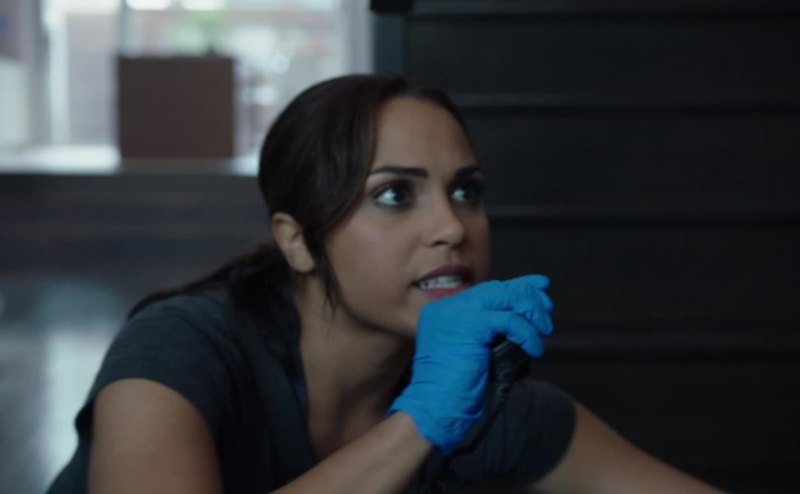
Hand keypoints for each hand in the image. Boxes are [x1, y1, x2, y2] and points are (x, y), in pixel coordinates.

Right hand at [389, 274, 552, 454]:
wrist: (435, 407)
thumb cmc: (453, 390)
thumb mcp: (469, 351)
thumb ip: (486, 332)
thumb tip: (520, 320)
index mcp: (443, 310)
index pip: (485, 290)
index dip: (515, 286)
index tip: (539, 289)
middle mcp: (447, 306)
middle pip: (498, 289)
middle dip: (529, 294)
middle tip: (548, 308)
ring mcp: (457, 312)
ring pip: (507, 297)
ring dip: (532, 312)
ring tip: (544, 330)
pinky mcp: (470, 324)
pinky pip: (510, 320)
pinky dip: (528, 333)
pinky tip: (535, 348)